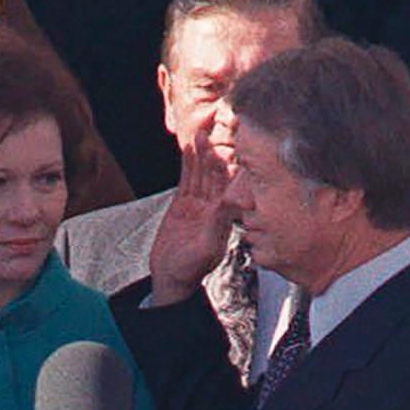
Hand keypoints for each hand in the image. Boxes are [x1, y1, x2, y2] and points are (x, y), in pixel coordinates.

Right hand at [146, 137, 231, 305]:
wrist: (170, 278)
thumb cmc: (190, 269)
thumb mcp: (205, 247)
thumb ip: (218, 222)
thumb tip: (232, 198)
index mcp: (225, 216)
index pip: (232, 185)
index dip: (235, 165)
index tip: (239, 145)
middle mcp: (214, 207)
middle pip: (216, 174)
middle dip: (217, 152)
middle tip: (218, 131)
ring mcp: (198, 205)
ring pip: (201, 174)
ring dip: (202, 154)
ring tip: (201, 133)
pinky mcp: (182, 205)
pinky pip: (186, 180)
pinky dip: (187, 164)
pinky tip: (189, 148)